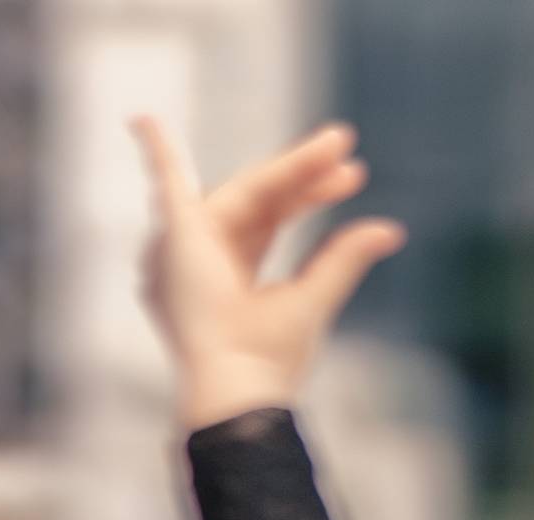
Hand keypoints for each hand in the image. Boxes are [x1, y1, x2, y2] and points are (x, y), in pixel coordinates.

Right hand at [129, 118, 405, 429]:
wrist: (239, 387)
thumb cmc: (268, 362)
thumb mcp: (314, 297)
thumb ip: (343, 257)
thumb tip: (391, 229)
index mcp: (232, 274)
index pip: (273, 217)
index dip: (311, 193)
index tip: (354, 176)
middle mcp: (205, 256)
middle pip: (261, 197)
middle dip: (306, 175)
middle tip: (349, 153)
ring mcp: (188, 245)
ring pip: (246, 186)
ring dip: (291, 165)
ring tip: (338, 144)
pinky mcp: (178, 235)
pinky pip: (165, 180)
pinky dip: (155, 147)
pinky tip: (142, 118)